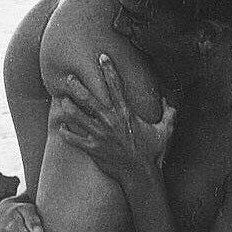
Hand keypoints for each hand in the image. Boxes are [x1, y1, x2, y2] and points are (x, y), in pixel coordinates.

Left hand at [57, 53, 175, 180]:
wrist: (140, 175)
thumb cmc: (153, 153)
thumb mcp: (165, 131)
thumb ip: (168, 114)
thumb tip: (170, 100)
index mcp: (126, 114)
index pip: (116, 86)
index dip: (108, 70)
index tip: (101, 57)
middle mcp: (110, 121)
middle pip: (88, 98)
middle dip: (77, 86)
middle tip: (69, 78)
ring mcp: (99, 135)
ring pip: (76, 116)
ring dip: (67, 107)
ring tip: (62, 100)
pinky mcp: (92, 149)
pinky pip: (73, 139)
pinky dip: (66, 132)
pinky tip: (62, 127)